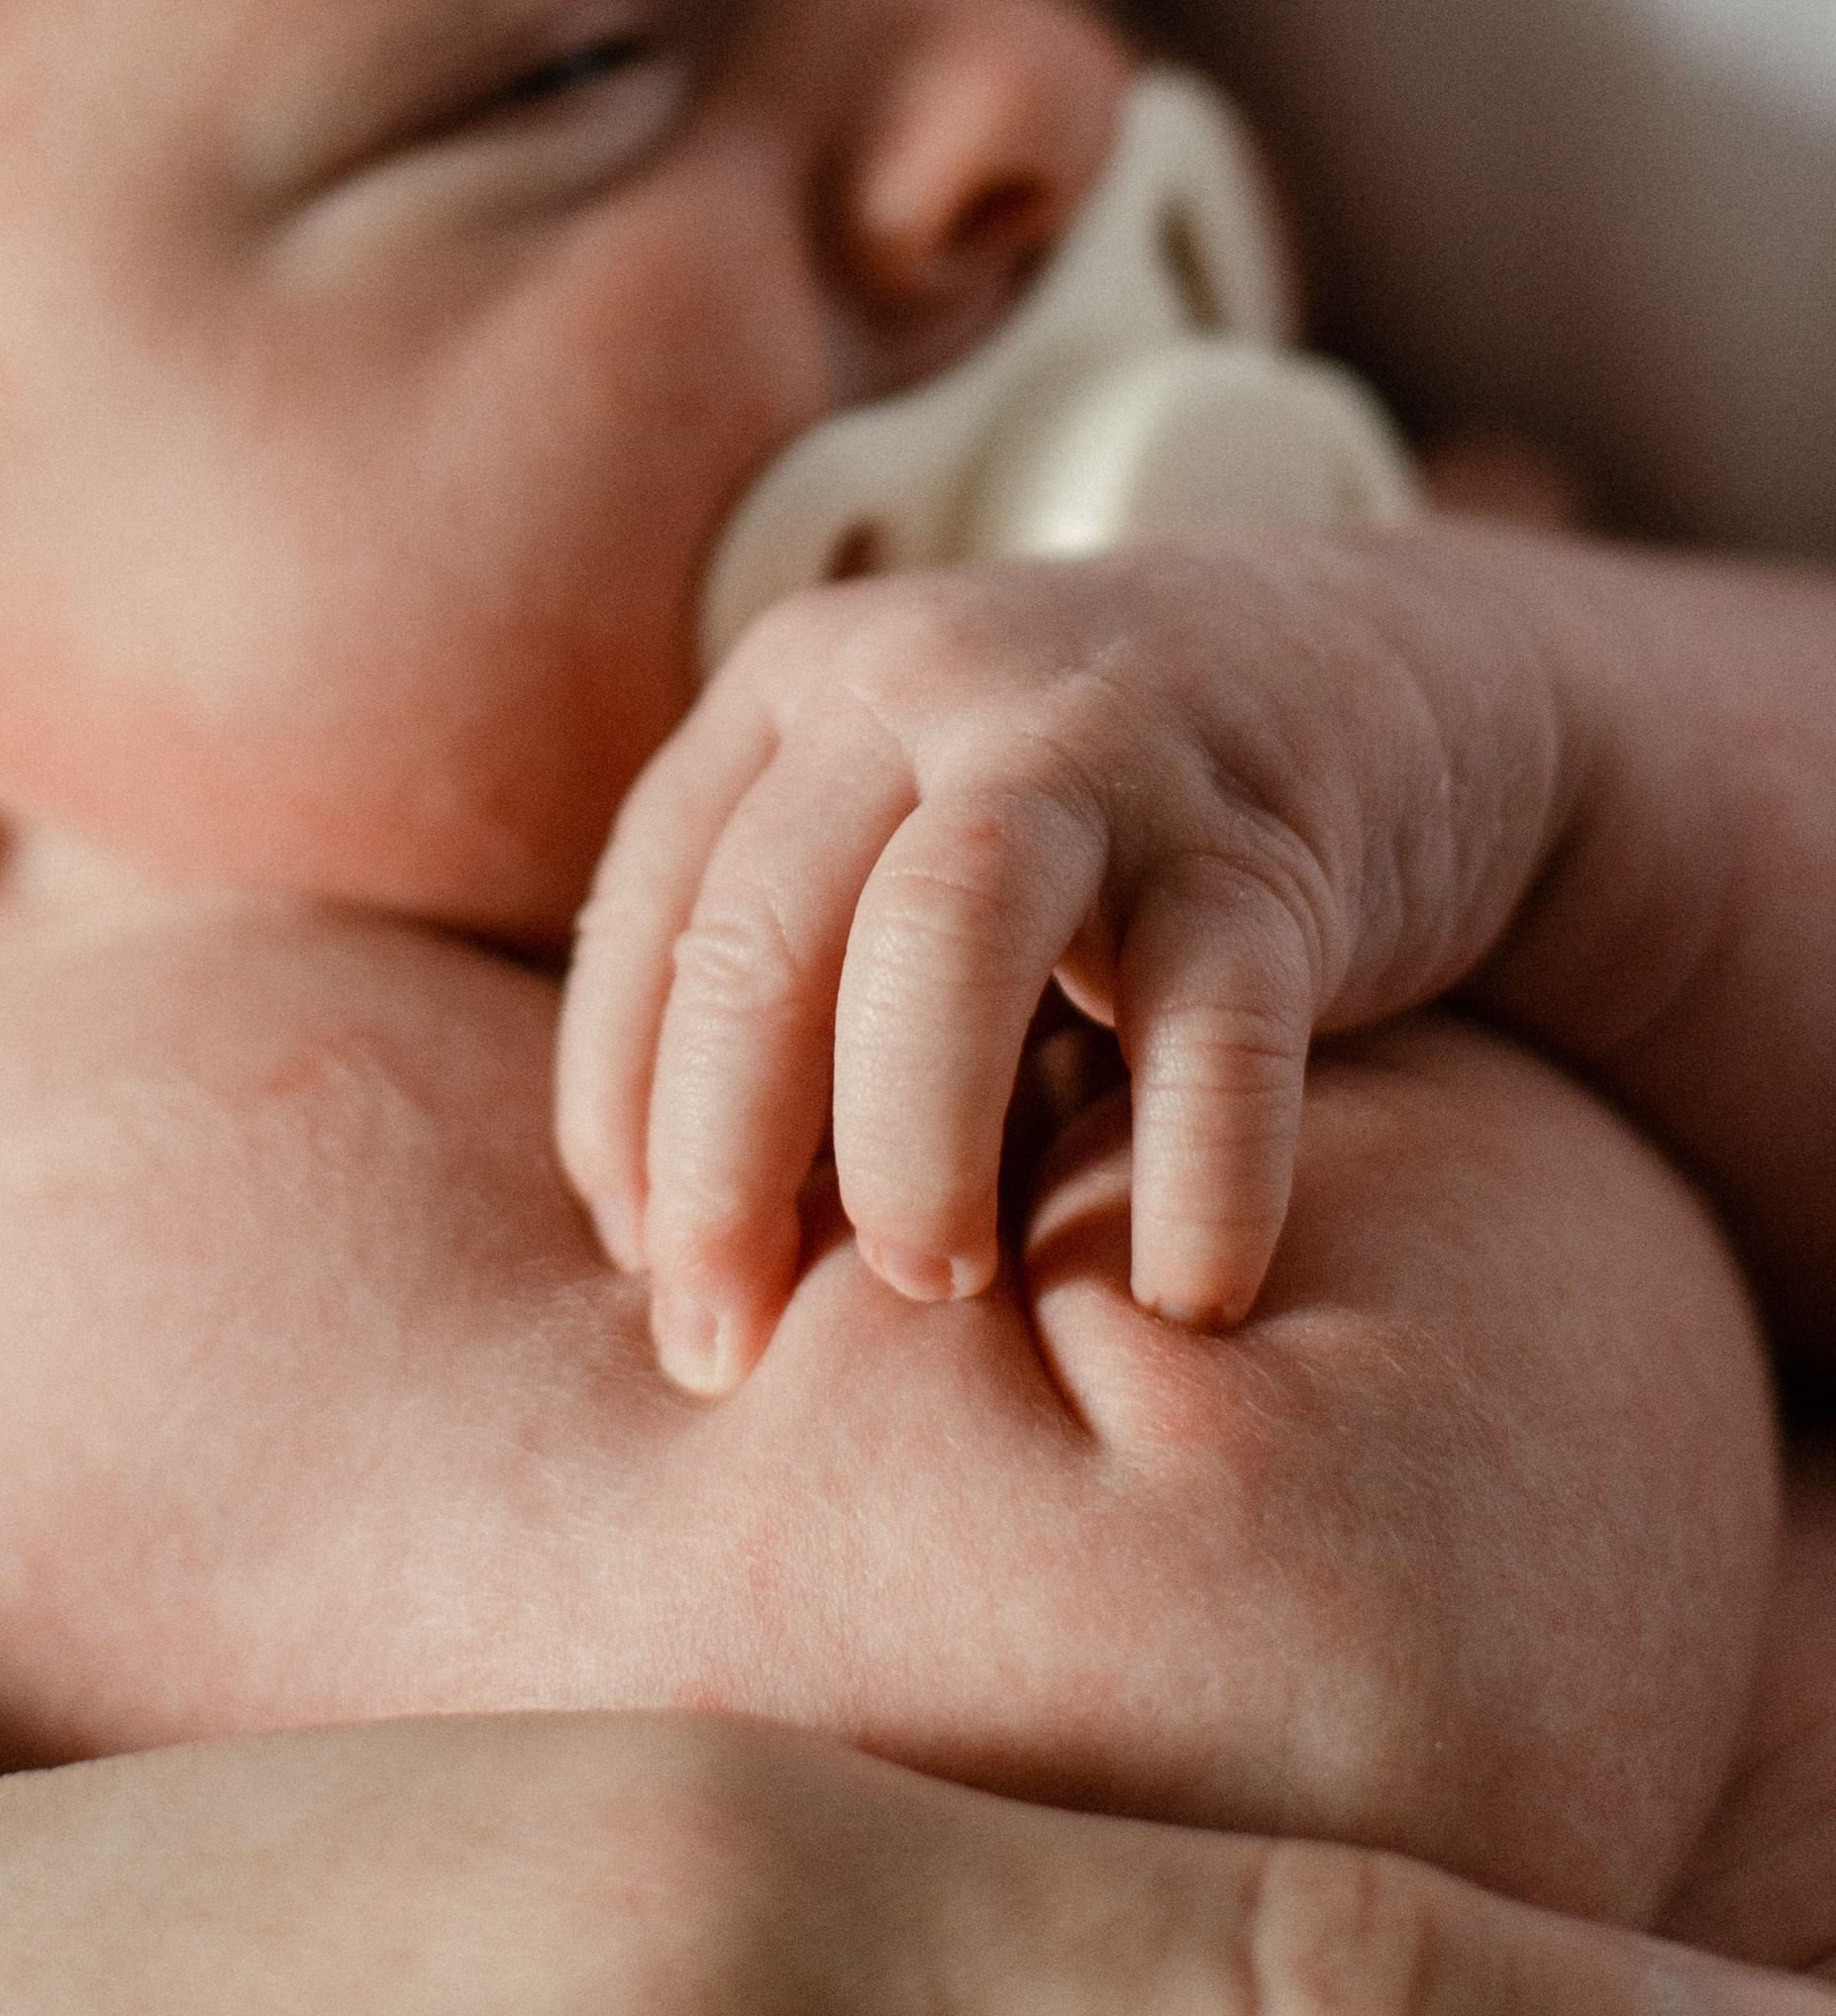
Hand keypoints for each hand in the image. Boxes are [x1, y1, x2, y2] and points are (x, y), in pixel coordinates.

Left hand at [559, 535, 1562, 1389]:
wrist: (1396, 668)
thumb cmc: (1089, 828)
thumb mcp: (902, 835)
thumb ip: (788, 984)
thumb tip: (670, 1259)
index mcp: (798, 685)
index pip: (652, 915)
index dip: (619, 1116)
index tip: (649, 1281)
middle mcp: (925, 687)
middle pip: (762, 935)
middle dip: (720, 1168)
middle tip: (730, 1348)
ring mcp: (1102, 750)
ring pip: (942, 934)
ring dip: (905, 1138)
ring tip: (927, 1287)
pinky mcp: (1269, 841)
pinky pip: (1213, 1025)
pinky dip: (1193, 1176)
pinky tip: (1182, 1301)